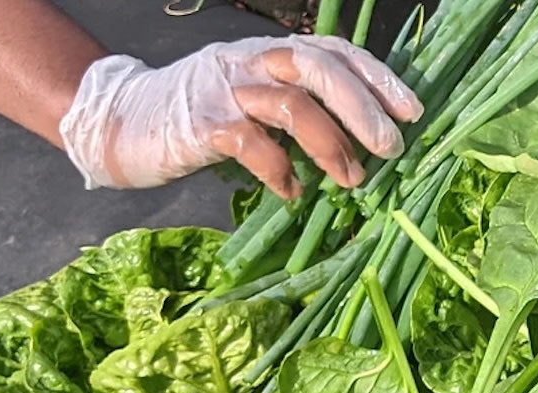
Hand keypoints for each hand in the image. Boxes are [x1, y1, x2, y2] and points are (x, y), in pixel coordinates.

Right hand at [58, 36, 421, 198]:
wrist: (124, 122)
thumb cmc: (203, 117)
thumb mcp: (257, 101)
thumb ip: (302, 109)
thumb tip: (364, 145)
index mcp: (273, 53)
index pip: (334, 52)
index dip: (377, 77)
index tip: (413, 111)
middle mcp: (252, 60)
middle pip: (318, 68)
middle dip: (362, 108)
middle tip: (392, 148)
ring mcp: (226, 90)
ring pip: (290, 102)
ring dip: (330, 144)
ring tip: (353, 180)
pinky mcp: (201, 124)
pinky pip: (251, 144)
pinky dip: (279, 171)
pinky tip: (292, 194)